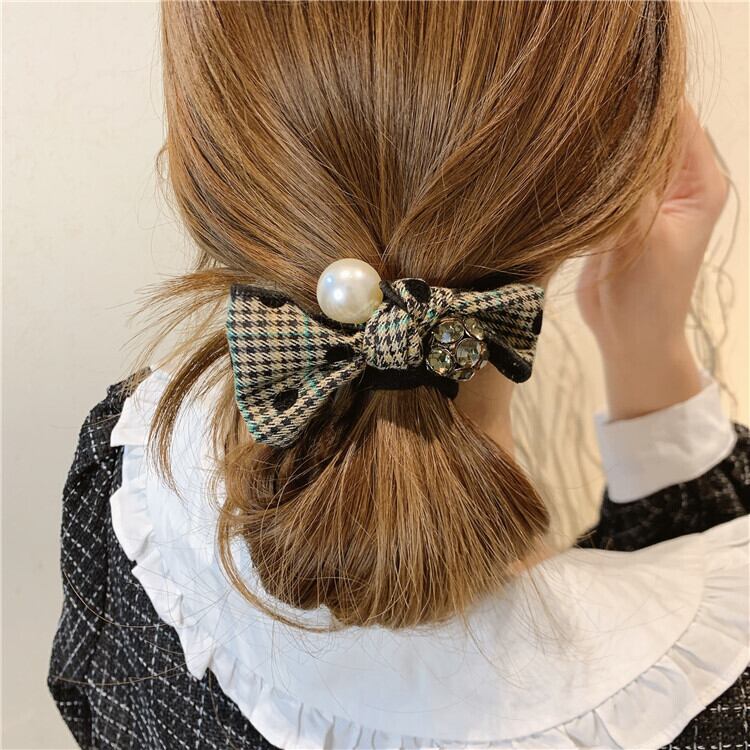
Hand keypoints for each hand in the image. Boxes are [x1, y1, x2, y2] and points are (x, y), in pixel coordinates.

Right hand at [577, 103, 728, 419]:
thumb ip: (630, 187)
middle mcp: (677, 183)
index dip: (646, 98)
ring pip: (621, 153)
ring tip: (563, 129)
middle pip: (648, 131)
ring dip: (596, 143)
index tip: (605, 83)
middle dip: (616, 117)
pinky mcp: (618, 212)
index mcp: (700, 183)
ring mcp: (645, 196)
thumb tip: (608, 136)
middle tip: (575, 104)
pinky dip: (584, 168)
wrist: (629, 338)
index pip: (677, 120)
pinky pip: (601, 177)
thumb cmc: (650, 297)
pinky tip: (560, 159)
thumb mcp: (644, 238)